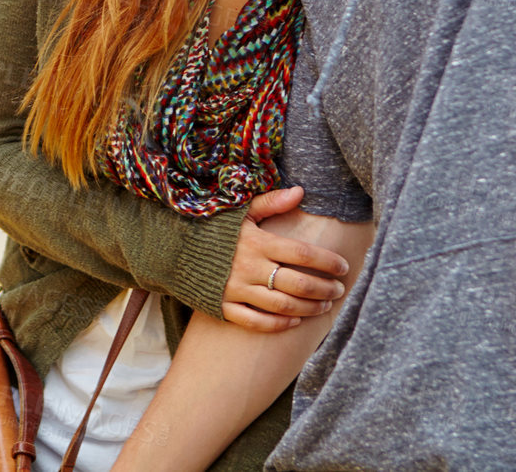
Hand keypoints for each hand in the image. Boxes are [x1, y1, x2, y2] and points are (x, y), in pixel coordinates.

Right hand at [220, 187, 349, 332]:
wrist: (172, 248)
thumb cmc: (212, 228)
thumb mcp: (240, 211)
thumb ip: (271, 202)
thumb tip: (299, 191)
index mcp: (256, 242)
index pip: (301, 254)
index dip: (327, 262)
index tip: (343, 267)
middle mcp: (248, 267)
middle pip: (297, 283)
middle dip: (324, 289)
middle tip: (339, 290)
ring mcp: (236, 289)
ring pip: (282, 306)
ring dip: (308, 308)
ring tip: (325, 306)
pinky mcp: (223, 306)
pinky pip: (255, 321)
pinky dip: (278, 324)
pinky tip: (295, 322)